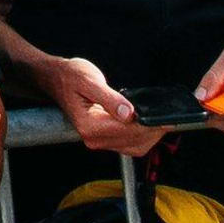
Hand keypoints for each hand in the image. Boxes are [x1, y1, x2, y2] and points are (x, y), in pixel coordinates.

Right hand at [43, 53, 163, 156]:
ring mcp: (98, 140)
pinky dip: (143, 137)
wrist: (55, 78)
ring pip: (135, 146)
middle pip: (134, 141)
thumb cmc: (69, 76)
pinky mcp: (104, 139)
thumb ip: (109, 98)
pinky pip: (130, 145)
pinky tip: (147, 124)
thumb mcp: (89, 80)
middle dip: (153, 131)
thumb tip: (129, 114)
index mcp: (89, 126)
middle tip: (168, 117)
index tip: (166, 118)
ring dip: (150, 136)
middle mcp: (93, 138)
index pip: (128, 131)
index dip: (150, 125)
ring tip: (159, 120)